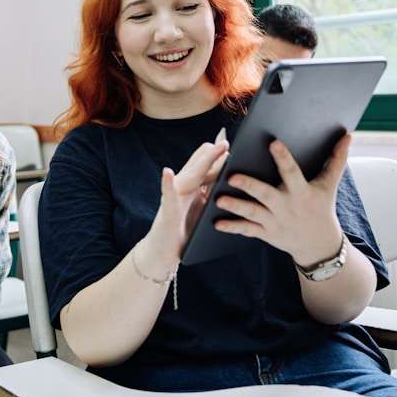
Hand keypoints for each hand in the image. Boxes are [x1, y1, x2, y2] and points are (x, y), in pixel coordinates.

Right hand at [146, 135, 228, 265]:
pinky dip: (167, 183)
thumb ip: (212, 196)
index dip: (219, 156)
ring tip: (208, 149)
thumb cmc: (185, 232)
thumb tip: (233, 183)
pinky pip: (168, 195)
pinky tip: (167, 172)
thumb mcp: (202, 212)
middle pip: (200, 167)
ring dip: (199, 162)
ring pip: (189, 175)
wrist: (163, 254)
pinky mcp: (167, 211)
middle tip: (225, 142)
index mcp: (193, 188)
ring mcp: (174, 197)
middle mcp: (183, 188)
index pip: (207, 167)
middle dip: (212, 154)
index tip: (233, 144)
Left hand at [214, 134, 349, 264]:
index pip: (292, 172)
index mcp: (301, 192)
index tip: (274, 143)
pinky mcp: (266, 233)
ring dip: (236, 206)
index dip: (284, 158)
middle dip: (250, 186)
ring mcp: (275, 221)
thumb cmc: (322, 208)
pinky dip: (232, 227)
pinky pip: (247, 230)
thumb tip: (348, 135)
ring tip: (219, 199)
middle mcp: (287, 206)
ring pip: (253, 213)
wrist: (319, 245)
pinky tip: (217, 223)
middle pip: (266, 195)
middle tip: (232, 176)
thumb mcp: (330, 185)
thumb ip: (337, 160)